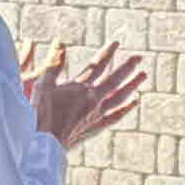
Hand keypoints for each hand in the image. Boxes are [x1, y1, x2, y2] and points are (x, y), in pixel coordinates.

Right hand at [24, 44, 147, 150]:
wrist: (44, 143)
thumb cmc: (40, 113)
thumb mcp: (43, 85)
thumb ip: (53, 64)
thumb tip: (60, 42)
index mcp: (80, 87)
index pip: (97, 65)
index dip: (107, 53)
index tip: (117, 42)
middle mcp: (93, 100)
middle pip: (114, 80)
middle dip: (127, 67)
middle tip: (139, 57)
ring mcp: (97, 114)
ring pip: (120, 97)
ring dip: (132, 85)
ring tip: (143, 76)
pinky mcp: (96, 127)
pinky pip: (116, 116)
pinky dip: (126, 108)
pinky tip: (134, 102)